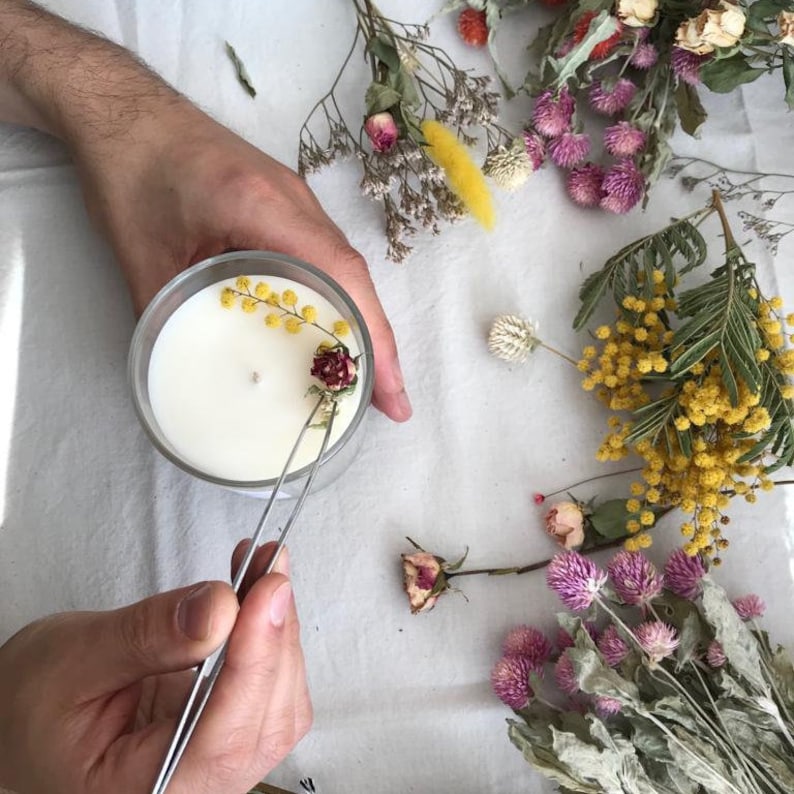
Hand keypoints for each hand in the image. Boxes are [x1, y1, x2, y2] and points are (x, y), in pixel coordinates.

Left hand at [0, 1, 410, 421]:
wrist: (123, 110)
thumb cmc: (128, 174)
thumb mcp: (141, 256)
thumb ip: (168, 318)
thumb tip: (186, 376)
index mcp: (262, 207)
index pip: (339, 273)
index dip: (372, 333)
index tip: (389, 389)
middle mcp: (294, 200)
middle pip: (354, 275)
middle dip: (379, 340)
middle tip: (391, 400)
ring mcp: (295, 198)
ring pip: (345, 267)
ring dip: (364, 320)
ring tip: (370, 375)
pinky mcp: (285, 203)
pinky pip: (326, 257)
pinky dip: (341, 298)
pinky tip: (335, 329)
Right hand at [0, 543, 310, 793]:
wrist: (21, 718)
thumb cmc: (29, 707)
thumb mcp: (74, 661)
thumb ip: (147, 637)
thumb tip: (218, 608)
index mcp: (141, 790)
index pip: (222, 738)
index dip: (255, 661)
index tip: (266, 595)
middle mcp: (189, 784)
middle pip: (265, 719)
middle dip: (274, 633)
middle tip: (268, 569)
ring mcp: (211, 760)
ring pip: (278, 702)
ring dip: (278, 627)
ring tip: (263, 570)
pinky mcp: (222, 728)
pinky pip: (266, 686)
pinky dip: (268, 633)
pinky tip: (257, 595)